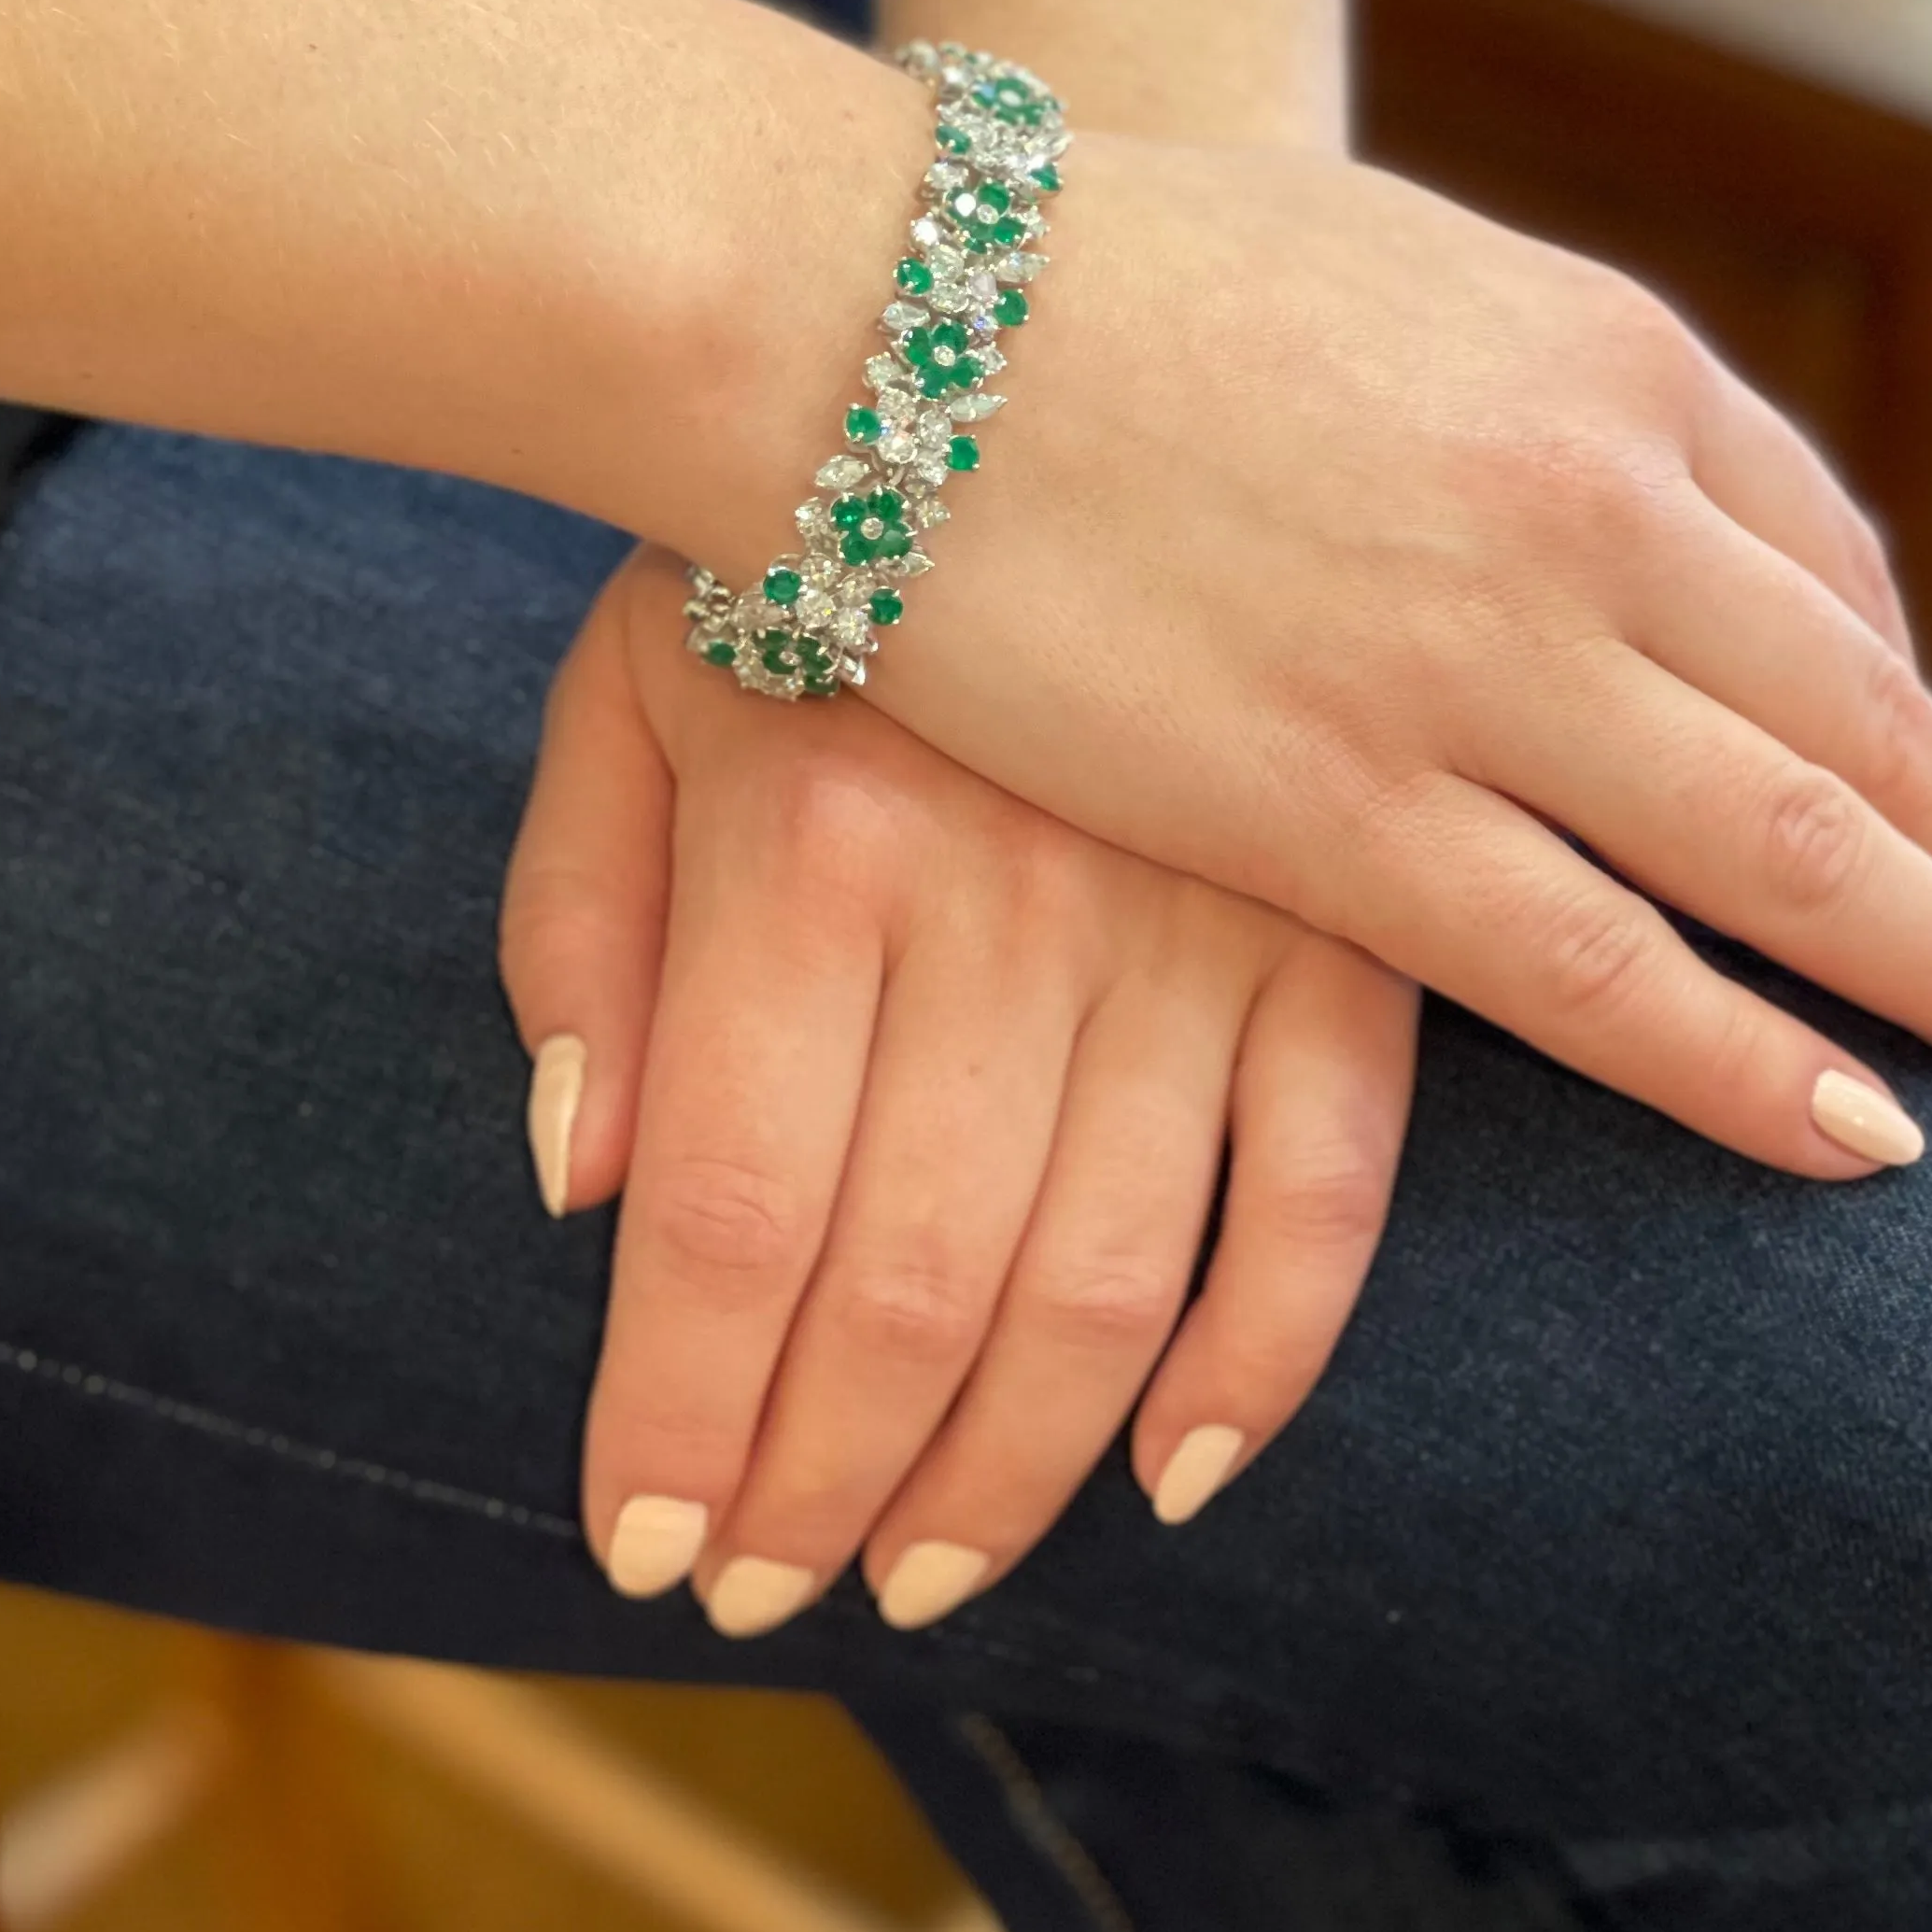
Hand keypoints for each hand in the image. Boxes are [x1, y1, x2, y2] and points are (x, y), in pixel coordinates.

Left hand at [499, 548, 1419, 1628]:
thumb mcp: (630, 678)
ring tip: (925, 1577)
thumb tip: (581, 1188)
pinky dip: (1265, 1357)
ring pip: (1111, 1276)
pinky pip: (1331, 1190)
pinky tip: (1180, 1474)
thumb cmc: (813, 530)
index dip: (681, 1417)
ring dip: (1011, 1469)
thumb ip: (582, 926)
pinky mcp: (1351, 924)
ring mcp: (1208, 915)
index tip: (640, 1553)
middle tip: (773, 1597)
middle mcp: (1017, 895)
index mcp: (820, 837)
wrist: (1065, 335)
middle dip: (827, 1483)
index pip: (731, 1215)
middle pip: (913, 1284)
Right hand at [712, 106, 1931, 1179]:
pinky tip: (1860, 1136)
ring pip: (1792, 857)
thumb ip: (1519, 402)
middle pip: (1868, 729)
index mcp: (1602, 360)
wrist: (868, 302)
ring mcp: (1480, 660)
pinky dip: (1749, 1062)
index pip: (1834, 578)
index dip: (1928, 731)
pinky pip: (1600, 970)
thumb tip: (1606, 520)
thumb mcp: (1378, 274)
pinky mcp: (1339, 808)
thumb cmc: (1089, 273)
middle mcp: (1591, 506)